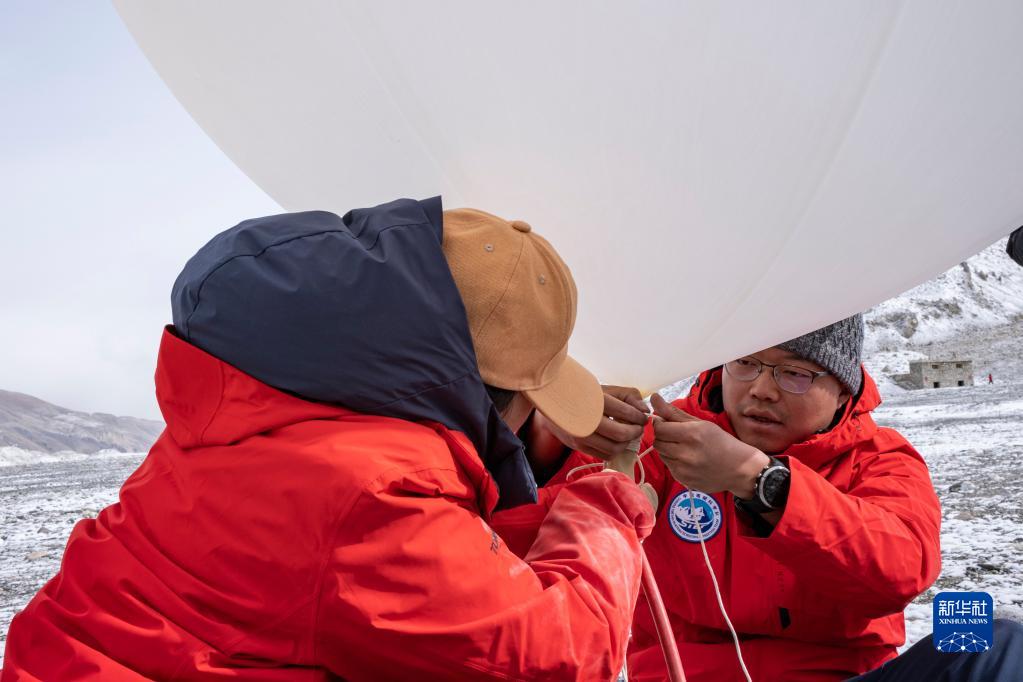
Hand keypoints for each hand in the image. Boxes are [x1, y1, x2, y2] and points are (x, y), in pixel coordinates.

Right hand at [545, 385, 649, 459]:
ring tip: (629, 434)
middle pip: (620, 434)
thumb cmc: (583, 393)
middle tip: (638, 427)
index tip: (643, 417)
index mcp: (593, 400)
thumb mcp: (606, 388)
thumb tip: (644, 410)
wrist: (551, 401)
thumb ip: (629, 396)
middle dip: (635, 431)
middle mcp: (585, 420)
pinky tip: (616, 440)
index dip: (639, 416)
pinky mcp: (577, 446)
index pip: (624, 412)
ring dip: (626, 442)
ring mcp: (580, 435)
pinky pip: (604, 454)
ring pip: (613, 447)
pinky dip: (615, 449)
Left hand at [650, 394, 768, 495]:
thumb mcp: (701, 423)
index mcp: (691, 434)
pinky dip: (674, 461)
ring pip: (661, 455)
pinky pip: (669, 466)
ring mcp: (683, 469)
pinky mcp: (683, 480)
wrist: (740, 470)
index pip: (659, 428)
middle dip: (663, 437)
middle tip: (676, 435)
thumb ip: (674, 412)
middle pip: (657, 442)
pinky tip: (688, 460)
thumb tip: (653, 398)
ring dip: (667, 449)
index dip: (660, 424)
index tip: (667, 423)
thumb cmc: (722, 443)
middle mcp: (685, 453)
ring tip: (684, 448)